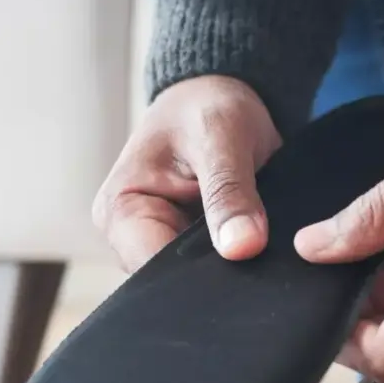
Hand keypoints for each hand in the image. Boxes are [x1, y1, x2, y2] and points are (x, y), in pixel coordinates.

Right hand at [93, 75, 281, 270]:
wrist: (218, 99)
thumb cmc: (206, 106)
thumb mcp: (221, 137)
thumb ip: (229, 192)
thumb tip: (242, 247)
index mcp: (120, 212)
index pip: (152, 271)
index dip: (198, 278)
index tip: (243, 265)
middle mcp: (133, 237)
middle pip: (175, 283)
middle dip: (219, 276)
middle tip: (262, 257)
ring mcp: (162, 246)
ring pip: (199, 281)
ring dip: (233, 270)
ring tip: (263, 247)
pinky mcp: (190, 249)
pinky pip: (215, 270)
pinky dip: (239, 263)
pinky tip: (262, 251)